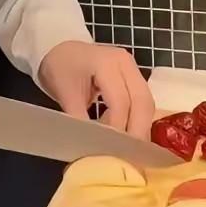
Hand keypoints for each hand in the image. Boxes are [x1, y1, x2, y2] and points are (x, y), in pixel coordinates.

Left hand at [38, 41, 155, 140]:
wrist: (58, 48)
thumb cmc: (59, 67)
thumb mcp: (64, 93)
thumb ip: (78, 119)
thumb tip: (91, 148)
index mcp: (107, 62)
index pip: (120, 100)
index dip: (118, 127)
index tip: (111, 151)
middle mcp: (126, 64)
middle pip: (142, 102)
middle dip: (138, 131)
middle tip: (131, 158)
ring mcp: (133, 69)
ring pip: (147, 103)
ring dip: (140, 128)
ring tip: (128, 151)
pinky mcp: (133, 78)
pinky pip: (142, 102)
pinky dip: (136, 120)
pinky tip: (125, 136)